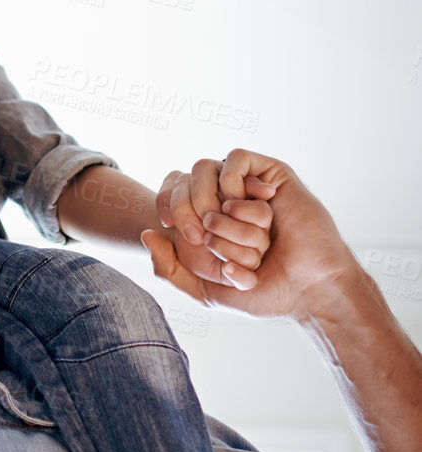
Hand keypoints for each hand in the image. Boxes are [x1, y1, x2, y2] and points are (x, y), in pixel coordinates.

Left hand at [142, 154, 359, 320]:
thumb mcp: (206, 290)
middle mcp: (227, 201)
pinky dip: (234, 181)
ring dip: (220, 211)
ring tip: (236, 235)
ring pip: (209, 173)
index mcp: (210, 222)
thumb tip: (145, 232)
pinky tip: (253, 211)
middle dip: (187, 212)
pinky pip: (236, 159)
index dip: (164, 205)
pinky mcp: (272, 175)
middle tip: (202, 237)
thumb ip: (169, 269)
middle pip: (185, 183)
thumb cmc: (264, 292)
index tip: (167, 225)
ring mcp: (249, 187)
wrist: (307, 288)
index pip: (171, 192)